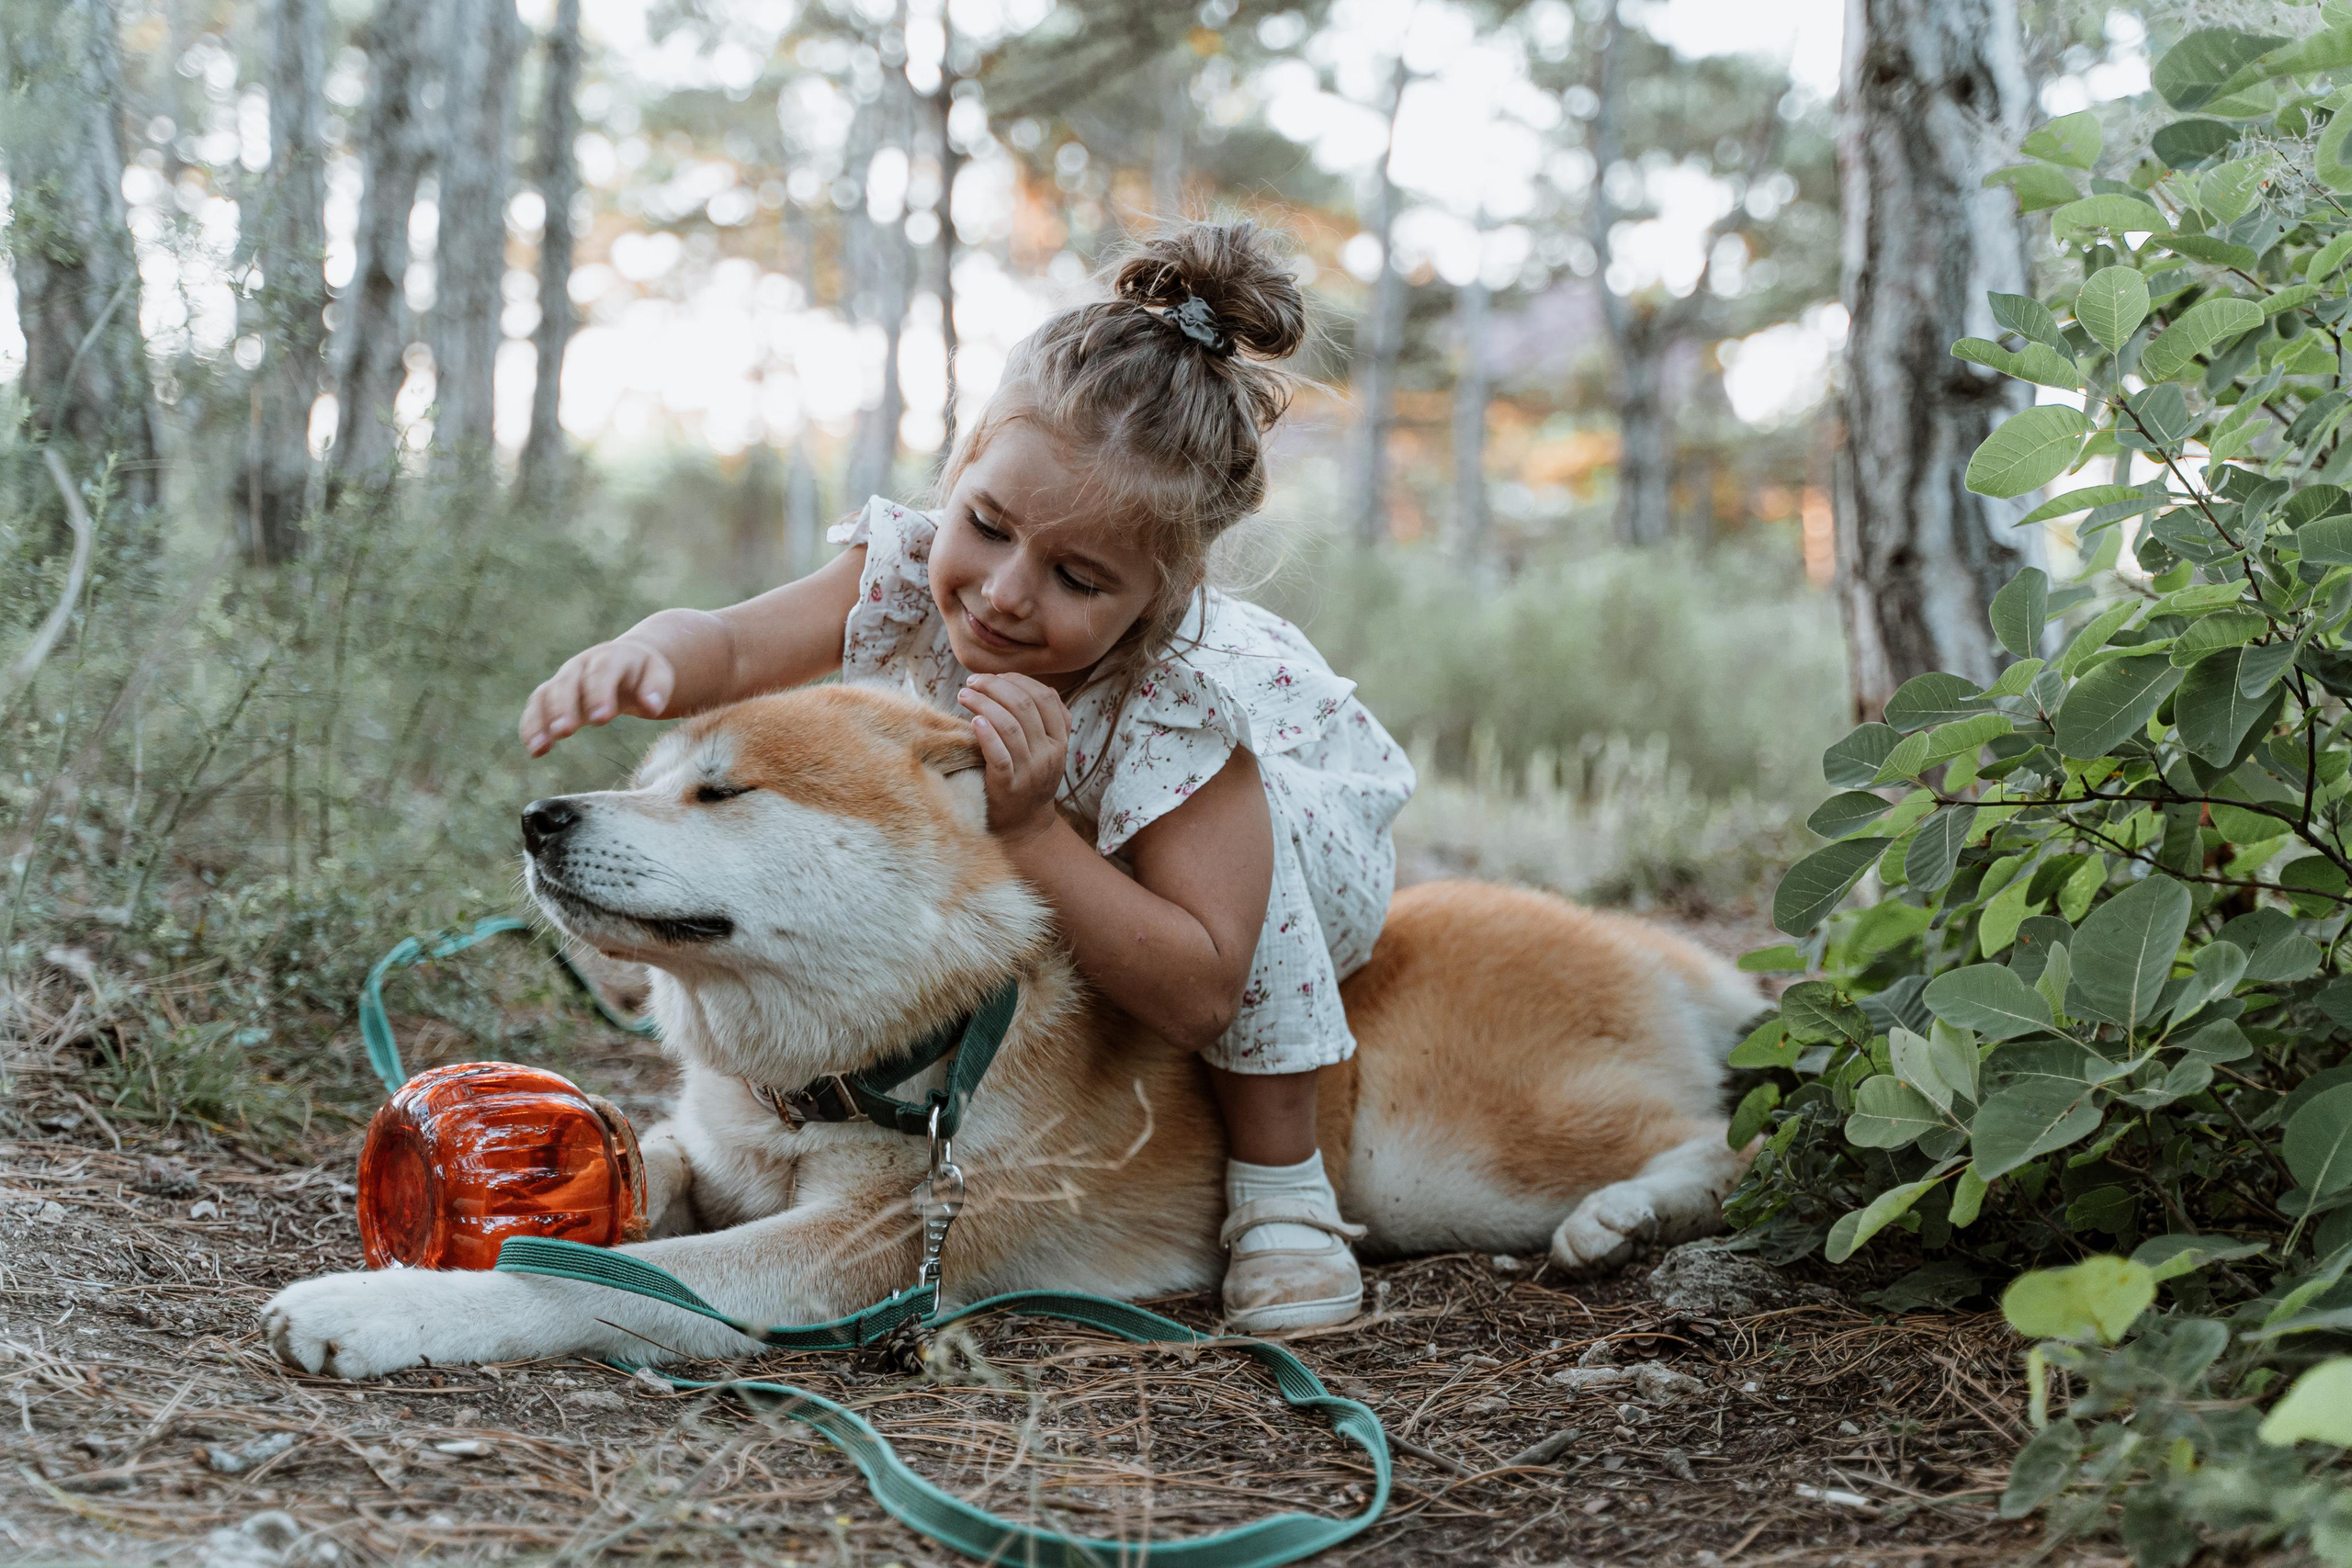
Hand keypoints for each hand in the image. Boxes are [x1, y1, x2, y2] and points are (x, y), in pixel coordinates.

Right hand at [519, 639, 678, 755]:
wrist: (626, 661)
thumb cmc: (644, 673)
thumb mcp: (659, 674)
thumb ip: (657, 688)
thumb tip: (652, 706)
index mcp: (611, 657)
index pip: (602, 672)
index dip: (600, 693)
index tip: (602, 719)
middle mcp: (582, 665)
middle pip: (567, 683)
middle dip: (564, 707)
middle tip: (564, 731)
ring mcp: (564, 679)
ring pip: (545, 695)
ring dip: (540, 720)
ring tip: (539, 747)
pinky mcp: (552, 694)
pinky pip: (536, 707)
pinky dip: (532, 727)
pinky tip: (535, 751)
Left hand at [956, 672, 1068, 840]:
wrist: (1025, 825)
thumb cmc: (1029, 779)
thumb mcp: (1047, 750)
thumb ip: (1042, 720)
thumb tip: (1024, 682)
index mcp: (1059, 740)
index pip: (1044, 697)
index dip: (1018, 680)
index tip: (995, 677)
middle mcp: (1049, 753)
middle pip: (1024, 706)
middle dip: (995, 686)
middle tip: (973, 682)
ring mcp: (1030, 771)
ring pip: (1009, 725)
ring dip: (983, 703)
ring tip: (964, 695)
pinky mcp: (1009, 786)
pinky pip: (999, 755)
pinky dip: (986, 734)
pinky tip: (973, 721)